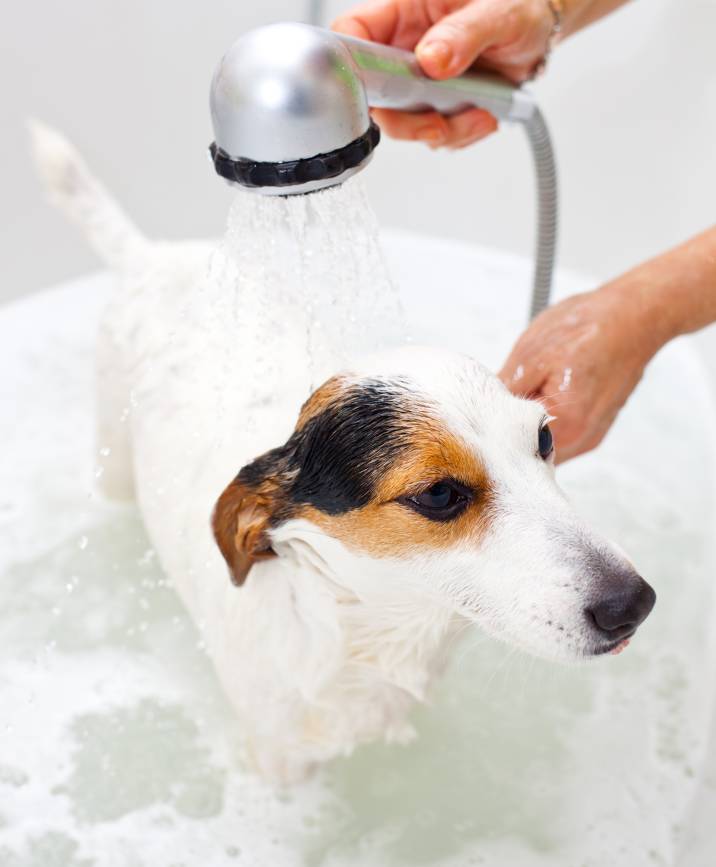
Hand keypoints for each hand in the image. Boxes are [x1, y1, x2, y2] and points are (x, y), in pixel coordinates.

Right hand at [332, 0, 554, 148]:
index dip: (350, 66)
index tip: (375, 92)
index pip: (353, 35)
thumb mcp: (499, 12)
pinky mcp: (436, 105)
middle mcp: (404, 48)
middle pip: (375, 95)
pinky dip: (460, 134)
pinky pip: (435, 134)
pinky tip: (484, 115)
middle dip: (405, 120)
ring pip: (405, 123)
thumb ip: (464, 34)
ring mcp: (418, 81)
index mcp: (404, 12)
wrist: (540, 30)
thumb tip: (431, 59)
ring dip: (443, 130)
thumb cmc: (519, 5)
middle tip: (436, 123)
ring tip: (480, 113)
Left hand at [499, 287, 664, 462]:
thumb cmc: (590, 328)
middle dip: (511, 431)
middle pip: (531, 454)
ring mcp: (591, 436)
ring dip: (529, 426)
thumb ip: (504, 392)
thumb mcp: (531, 355)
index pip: (515, 450)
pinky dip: (547, 420)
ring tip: (529, 391)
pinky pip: (561, 435)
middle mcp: (583, 439)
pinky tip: (545, 393)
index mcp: (566, 425)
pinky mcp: (596, 428)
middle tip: (502, 400)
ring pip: (545, 446)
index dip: (496, 431)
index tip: (485, 413)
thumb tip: (484, 409)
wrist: (636, 315)